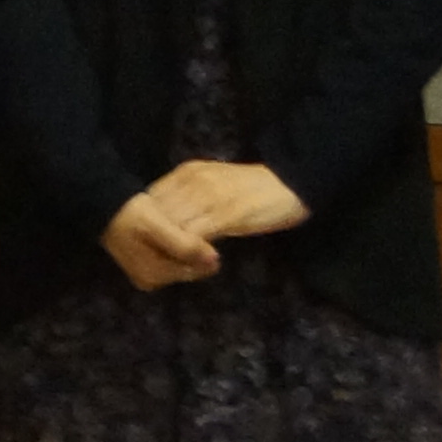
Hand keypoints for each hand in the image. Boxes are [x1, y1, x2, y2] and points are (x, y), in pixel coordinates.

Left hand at [105, 156, 303, 289]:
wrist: (293, 181)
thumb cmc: (255, 189)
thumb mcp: (214, 186)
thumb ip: (190, 199)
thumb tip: (168, 221)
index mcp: (186, 173)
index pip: (150, 202)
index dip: (148, 227)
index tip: (152, 247)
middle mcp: (193, 182)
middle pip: (156, 217)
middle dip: (155, 242)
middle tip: (162, 263)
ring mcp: (209, 196)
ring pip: (173, 228)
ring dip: (172, 251)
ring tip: (179, 267)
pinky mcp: (228, 213)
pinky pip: (196, 237)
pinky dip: (191, 253)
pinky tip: (200, 263)